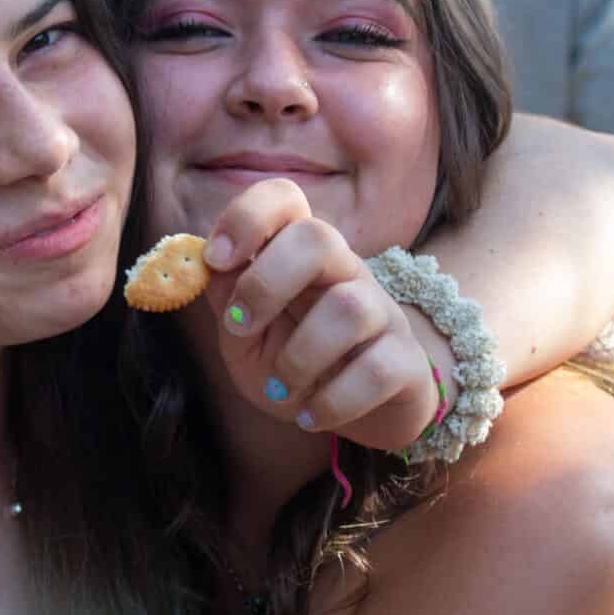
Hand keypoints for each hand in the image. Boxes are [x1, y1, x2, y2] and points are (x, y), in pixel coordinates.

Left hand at [201, 179, 440, 451]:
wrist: (357, 417)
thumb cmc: (294, 367)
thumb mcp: (246, 339)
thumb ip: (226, 301)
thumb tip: (205, 267)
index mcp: (301, 257)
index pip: (285, 198)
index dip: (247, 216)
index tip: (215, 259)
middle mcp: (346, 272)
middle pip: (319, 237)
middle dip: (266, 283)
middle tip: (239, 327)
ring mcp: (383, 314)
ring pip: (348, 308)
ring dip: (299, 357)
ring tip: (281, 389)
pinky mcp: (407, 362)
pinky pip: (376, 371)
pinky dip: (333, 402)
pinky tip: (311, 416)